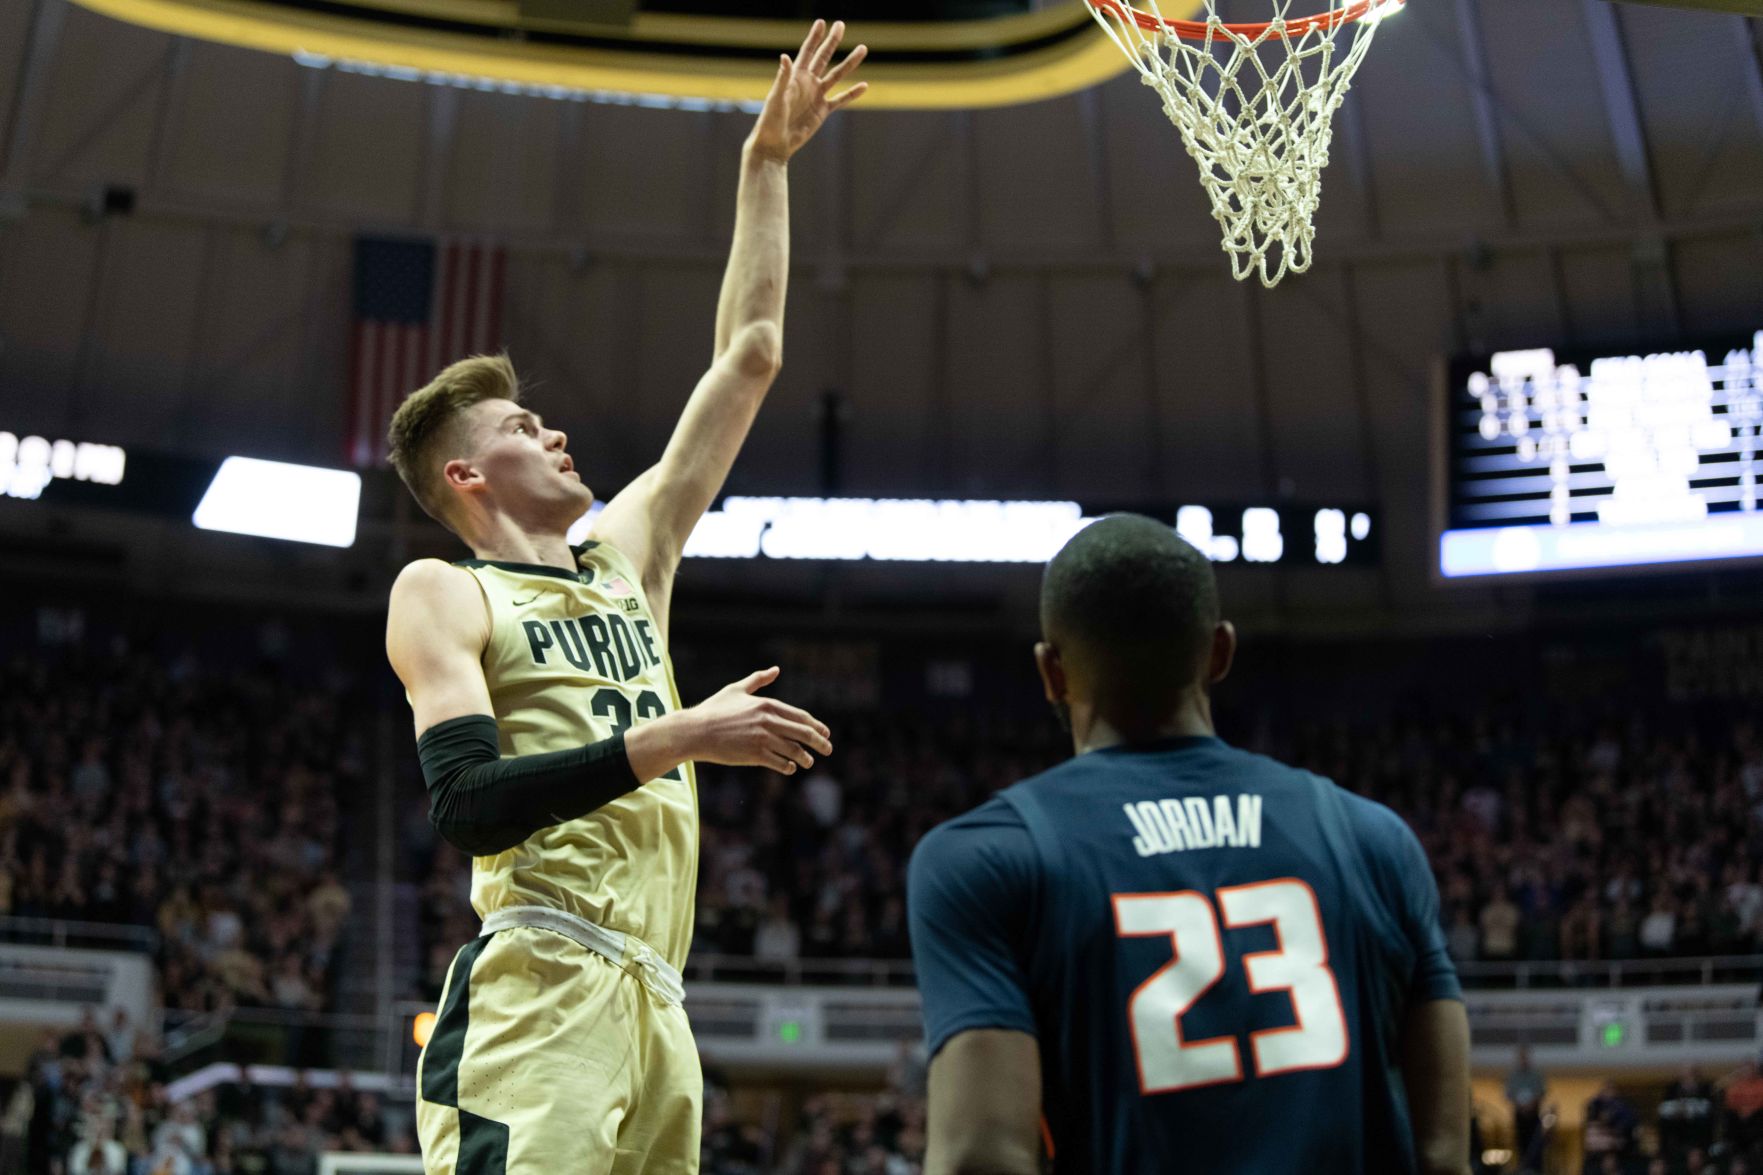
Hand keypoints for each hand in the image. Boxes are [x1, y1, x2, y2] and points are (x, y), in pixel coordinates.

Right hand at [683, 666, 832, 774]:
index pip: (801, 716)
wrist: (695, 731)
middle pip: (803, 733)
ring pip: (794, 750)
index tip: (825, 733)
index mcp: (767, 705)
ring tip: (809, 762)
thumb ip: (758, 680)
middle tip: (828, 749)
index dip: (816, 726)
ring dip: (805, 757)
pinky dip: (788, 766)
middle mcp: (768, 721)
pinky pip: (779, 763)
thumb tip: (776, 669)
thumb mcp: (736, 689)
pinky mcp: (754, 755)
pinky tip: (791, 768)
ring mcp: (762, 739)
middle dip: (820, 742)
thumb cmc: (714, 709)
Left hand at [747, 19, 868, 163]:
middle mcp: (807, 83)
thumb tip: (785, 56)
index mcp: (795, 77)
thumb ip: (782, 78)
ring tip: (863, 49)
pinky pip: (841, 100)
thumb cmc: (770, 120)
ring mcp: (816, 96)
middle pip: (823, 57)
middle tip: (841, 25)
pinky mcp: (823, 111)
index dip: (814, 37)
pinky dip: (852, 93)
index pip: (807, 52)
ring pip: (837, 75)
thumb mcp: (776, 98)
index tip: (822, 23)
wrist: (775, 143)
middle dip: (832, 41)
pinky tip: (864, 86)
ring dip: (849, 63)